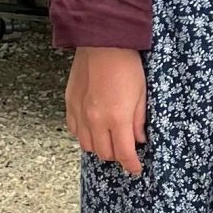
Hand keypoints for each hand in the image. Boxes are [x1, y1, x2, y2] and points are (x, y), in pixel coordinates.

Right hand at [65, 46, 147, 174]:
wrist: (102, 43)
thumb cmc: (126, 64)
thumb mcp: (142, 93)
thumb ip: (139, 120)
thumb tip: (139, 139)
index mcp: (117, 118)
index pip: (124, 153)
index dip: (131, 165)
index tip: (135, 169)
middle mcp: (96, 120)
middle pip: (104, 153)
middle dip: (117, 156)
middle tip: (126, 150)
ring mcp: (80, 113)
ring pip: (87, 146)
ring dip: (100, 147)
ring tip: (110, 140)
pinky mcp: (70, 104)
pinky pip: (75, 131)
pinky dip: (85, 136)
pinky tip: (94, 129)